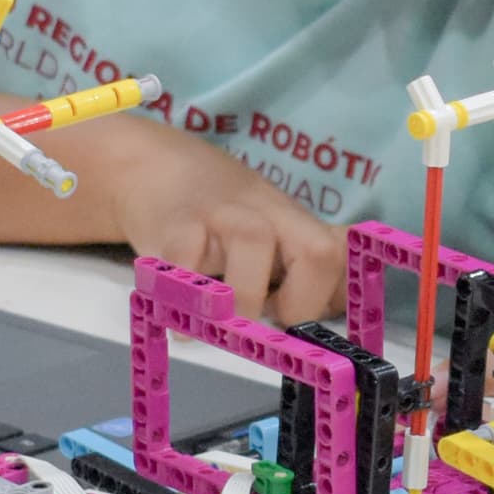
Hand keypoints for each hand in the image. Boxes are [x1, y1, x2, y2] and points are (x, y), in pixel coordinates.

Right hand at [85, 117, 343, 323]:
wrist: (150, 166)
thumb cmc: (216, 212)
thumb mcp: (266, 228)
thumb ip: (299, 263)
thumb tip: (334, 306)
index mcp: (294, 224)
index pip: (343, 253)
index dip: (337, 295)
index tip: (307, 326)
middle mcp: (267, 215)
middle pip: (317, 249)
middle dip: (303, 301)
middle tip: (270, 326)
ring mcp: (221, 214)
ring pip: (254, 241)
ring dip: (244, 296)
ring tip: (223, 328)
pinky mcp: (173, 223)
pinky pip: (186, 258)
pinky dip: (183, 296)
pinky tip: (179, 323)